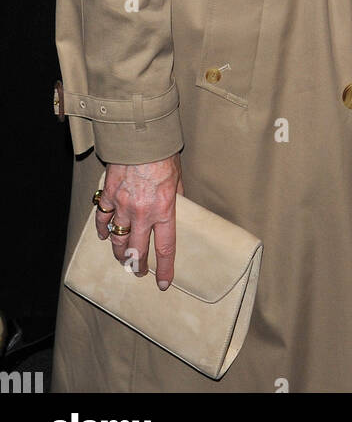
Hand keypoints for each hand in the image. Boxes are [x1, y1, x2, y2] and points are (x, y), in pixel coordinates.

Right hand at [95, 155, 183, 288]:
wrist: (141, 138)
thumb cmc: (163, 156)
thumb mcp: (178, 179)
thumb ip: (176, 198)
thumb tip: (177, 209)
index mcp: (164, 210)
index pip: (165, 247)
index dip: (164, 268)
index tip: (163, 283)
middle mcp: (142, 213)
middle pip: (137, 250)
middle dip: (138, 266)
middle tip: (139, 272)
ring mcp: (123, 206)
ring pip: (118, 240)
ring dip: (120, 253)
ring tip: (124, 260)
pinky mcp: (109, 196)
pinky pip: (102, 219)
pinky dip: (103, 230)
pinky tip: (105, 236)